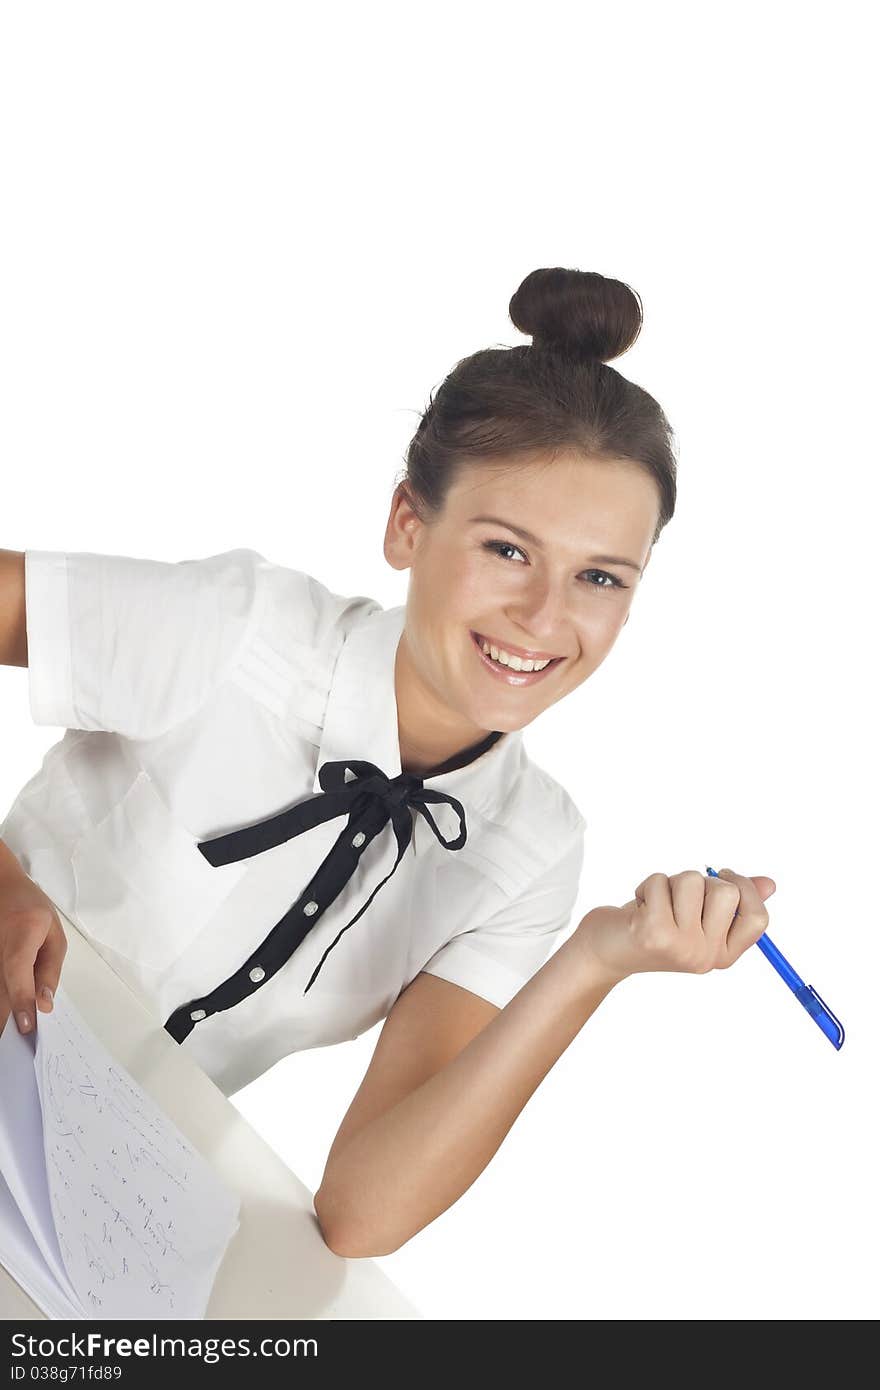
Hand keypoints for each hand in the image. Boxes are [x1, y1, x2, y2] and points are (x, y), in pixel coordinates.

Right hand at [0, 864, 66, 1036]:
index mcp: (20, 938)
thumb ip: (50, 969)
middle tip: (23, 1047)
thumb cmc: (29, 906)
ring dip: (5, 1014)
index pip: (17, 977)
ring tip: (17, 1033)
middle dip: (10, 1020)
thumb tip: (45, 1003)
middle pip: (0, 993)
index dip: (22, 1005)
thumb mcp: (52, 932)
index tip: (27, 1029)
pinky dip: (3, 1003)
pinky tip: (11, 1015)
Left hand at [571, 866, 775, 984]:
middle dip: (701, 881)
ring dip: (670, 882)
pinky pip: (662, 881)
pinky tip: (638, 906)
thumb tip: (769, 883)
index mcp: (722, 954)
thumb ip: (732, 902)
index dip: (746, 888)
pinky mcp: (655, 933)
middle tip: (678, 898)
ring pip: (693, 881)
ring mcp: (682, 946)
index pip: (758, 918)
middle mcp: (706, 956)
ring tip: (655, 904)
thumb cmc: (652, 926)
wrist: (603, 952)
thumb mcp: (695, 915)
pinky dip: (648, 885)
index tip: (724, 876)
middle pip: (727, 892)